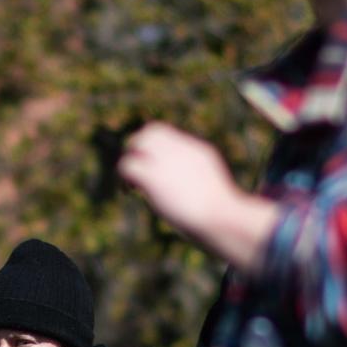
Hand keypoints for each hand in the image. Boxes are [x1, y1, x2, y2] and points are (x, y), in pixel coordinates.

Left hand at [118, 122, 278, 272]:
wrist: (221, 216)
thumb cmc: (223, 216)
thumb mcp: (216, 194)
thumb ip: (203, 187)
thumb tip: (193, 198)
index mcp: (200, 152)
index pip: (172, 137)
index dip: (158, 149)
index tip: (156, 167)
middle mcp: (182, 150)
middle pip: (154, 130)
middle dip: (141, 146)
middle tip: (138, 169)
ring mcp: (167, 161)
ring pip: (138, 142)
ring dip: (131, 159)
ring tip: (133, 182)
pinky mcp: (153, 176)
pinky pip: (127, 165)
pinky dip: (123, 176)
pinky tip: (129, 190)